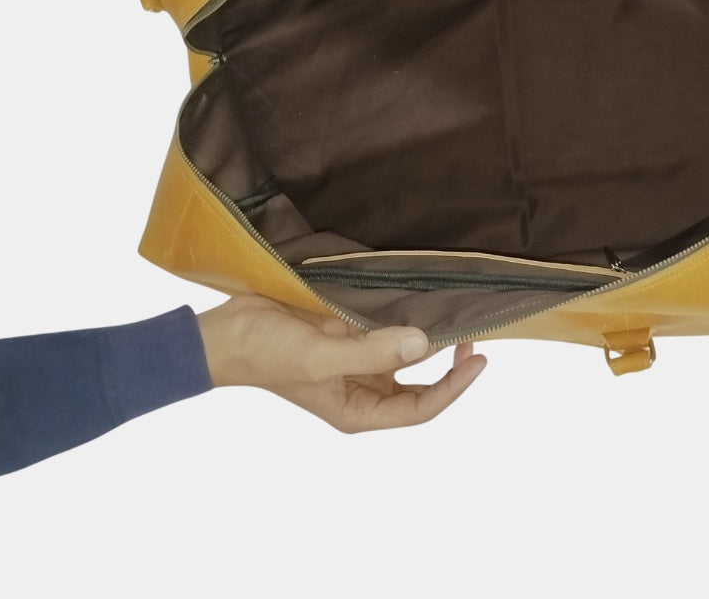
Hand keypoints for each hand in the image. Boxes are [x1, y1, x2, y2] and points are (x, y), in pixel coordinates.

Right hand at [196, 293, 485, 431]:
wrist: (228, 331)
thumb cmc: (267, 354)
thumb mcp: (320, 358)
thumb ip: (371, 353)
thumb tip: (422, 344)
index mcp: (358, 410)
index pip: (421, 407)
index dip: (455, 387)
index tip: (480, 359)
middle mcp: (363, 389)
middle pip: (421, 383)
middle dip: (450, 362)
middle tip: (473, 329)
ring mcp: (357, 361)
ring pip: (407, 355)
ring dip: (430, 337)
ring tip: (456, 311)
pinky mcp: (349, 334)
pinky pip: (388, 330)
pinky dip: (407, 318)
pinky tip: (421, 297)